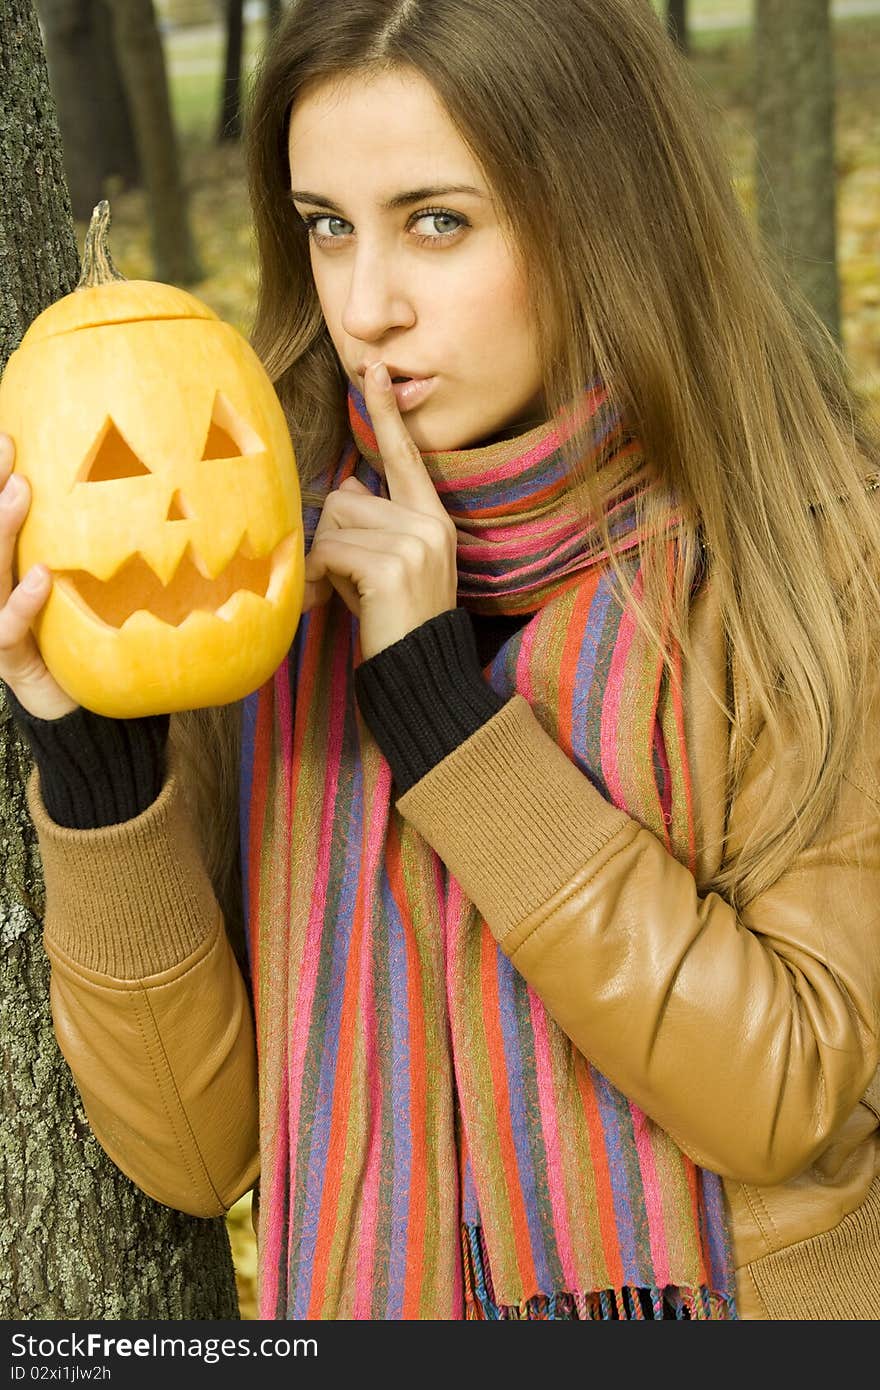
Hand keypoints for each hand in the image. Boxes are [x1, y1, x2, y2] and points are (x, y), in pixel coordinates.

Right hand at [0, 432, 77, 718]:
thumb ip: (85, 539)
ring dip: (3, 530)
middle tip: (8, 448)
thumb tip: (125, 478)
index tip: (8, 437)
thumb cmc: (78, 631)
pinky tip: (41, 576)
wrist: (73, 702)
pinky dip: (24, 602)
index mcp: (6, 566)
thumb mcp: (81, 578)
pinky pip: (9, 627)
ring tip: (20, 492)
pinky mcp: (7, 656)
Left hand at [303, 363, 457, 659]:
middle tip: (351, 583)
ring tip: (351, 594)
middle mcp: (429, 525)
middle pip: (346, 498)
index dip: (386, 412)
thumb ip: (372, 524)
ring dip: (327, 561)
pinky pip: (329, 552)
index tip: (372, 367)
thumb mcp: (390, 566)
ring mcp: (414, 544)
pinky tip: (339, 602)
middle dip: (334, 539)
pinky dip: (319, 578)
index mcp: (434, 519)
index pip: (404, 456)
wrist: (421, 676)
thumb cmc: (395, 623)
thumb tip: (344, 487)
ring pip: (334, 524)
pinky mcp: (392, 566)